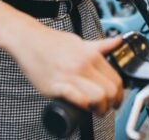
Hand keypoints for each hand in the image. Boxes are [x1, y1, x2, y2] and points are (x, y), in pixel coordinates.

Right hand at [8, 24, 122, 115]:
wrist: (29, 40)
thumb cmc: (53, 42)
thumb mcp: (81, 42)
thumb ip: (101, 45)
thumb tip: (118, 41)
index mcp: (91, 55)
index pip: (116, 79)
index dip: (119, 94)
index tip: (116, 100)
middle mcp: (83, 65)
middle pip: (110, 91)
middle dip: (111, 104)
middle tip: (106, 107)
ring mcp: (69, 76)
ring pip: (98, 97)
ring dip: (99, 108)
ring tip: (94, 109)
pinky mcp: (55, 86)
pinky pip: (76, 99)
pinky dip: (82, 105)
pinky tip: (80, 105)